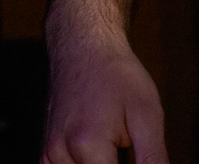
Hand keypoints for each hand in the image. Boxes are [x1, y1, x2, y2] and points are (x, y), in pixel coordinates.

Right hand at [42, 21, 166, 163]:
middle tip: (124, 143)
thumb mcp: (147, 114)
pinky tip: (98, 151)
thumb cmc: (117, 75)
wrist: (83, 46)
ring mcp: (49, 157)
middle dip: (115, 163)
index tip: (135, 153)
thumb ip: (153, 159)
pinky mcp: (45, 156)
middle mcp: (61, 156)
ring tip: (111, 143)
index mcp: (89, 147)